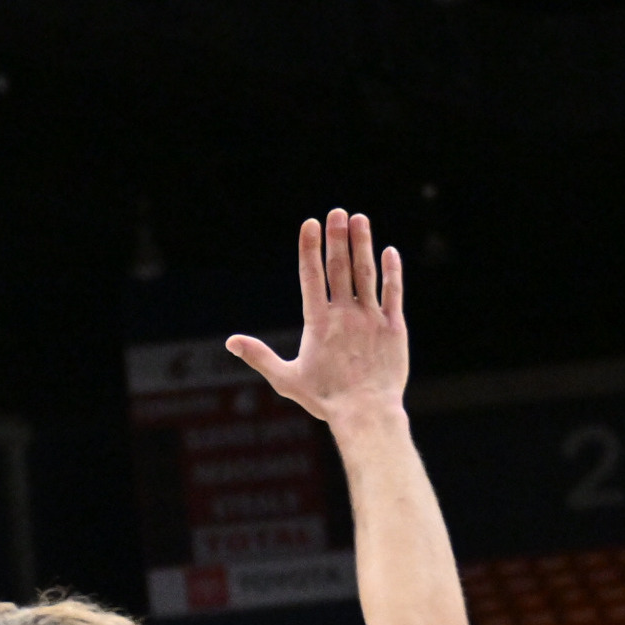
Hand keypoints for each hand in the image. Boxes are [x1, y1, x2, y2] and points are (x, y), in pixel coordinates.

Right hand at [227, 209, 405, 424]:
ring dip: (362, 244)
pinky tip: (389, 251)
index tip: (310, 223)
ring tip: (359, 219)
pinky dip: (391, 271)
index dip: (309, 248)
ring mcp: (371, 318)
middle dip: (337, 237)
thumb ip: (259, 356)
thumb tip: (230, 341)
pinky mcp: (393, 327)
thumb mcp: (285, 379)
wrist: (366, 412)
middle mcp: (345, 314)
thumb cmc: (324, 398)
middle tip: (336, 212)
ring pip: (366, 273)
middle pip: (339, 268)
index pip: (311, 277)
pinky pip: (393, 292)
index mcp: (318, 323)